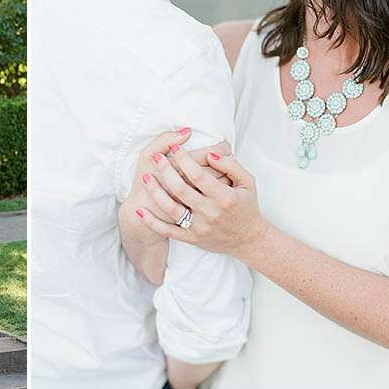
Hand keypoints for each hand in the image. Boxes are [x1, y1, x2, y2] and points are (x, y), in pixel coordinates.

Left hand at [135, 148, 268, 258]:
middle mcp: (211, 213)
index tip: (175, 148)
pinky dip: (152, 222)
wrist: (248, 239)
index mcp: (224, 197)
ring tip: (145, 177)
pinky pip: (168, 231)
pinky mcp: (192, 239)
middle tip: (157, 157)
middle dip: (166, 170)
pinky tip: (139, 211)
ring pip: (171, 209)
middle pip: (181, 189)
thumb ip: (230, 165)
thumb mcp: (247, 182)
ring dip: (155, 192)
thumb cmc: (246, 205)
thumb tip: (210, 152)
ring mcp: (199, 227)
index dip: (184, 159)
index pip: (199, 175)